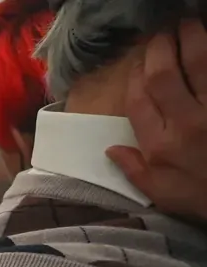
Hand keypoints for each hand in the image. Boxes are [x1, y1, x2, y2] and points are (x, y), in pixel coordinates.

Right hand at [108, 20, 206, 224]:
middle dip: (159, 49)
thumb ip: (135, 171)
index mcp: (160, 146)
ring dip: (190, 39)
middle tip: (160, 35)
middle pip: (164, 76)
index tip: (137, 65)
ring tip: (187, 24)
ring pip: (198, 64)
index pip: (139, 101)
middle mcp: (185, 123)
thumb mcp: (161, 196)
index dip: (135, 77)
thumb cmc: (201, 199)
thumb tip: (111, 149)